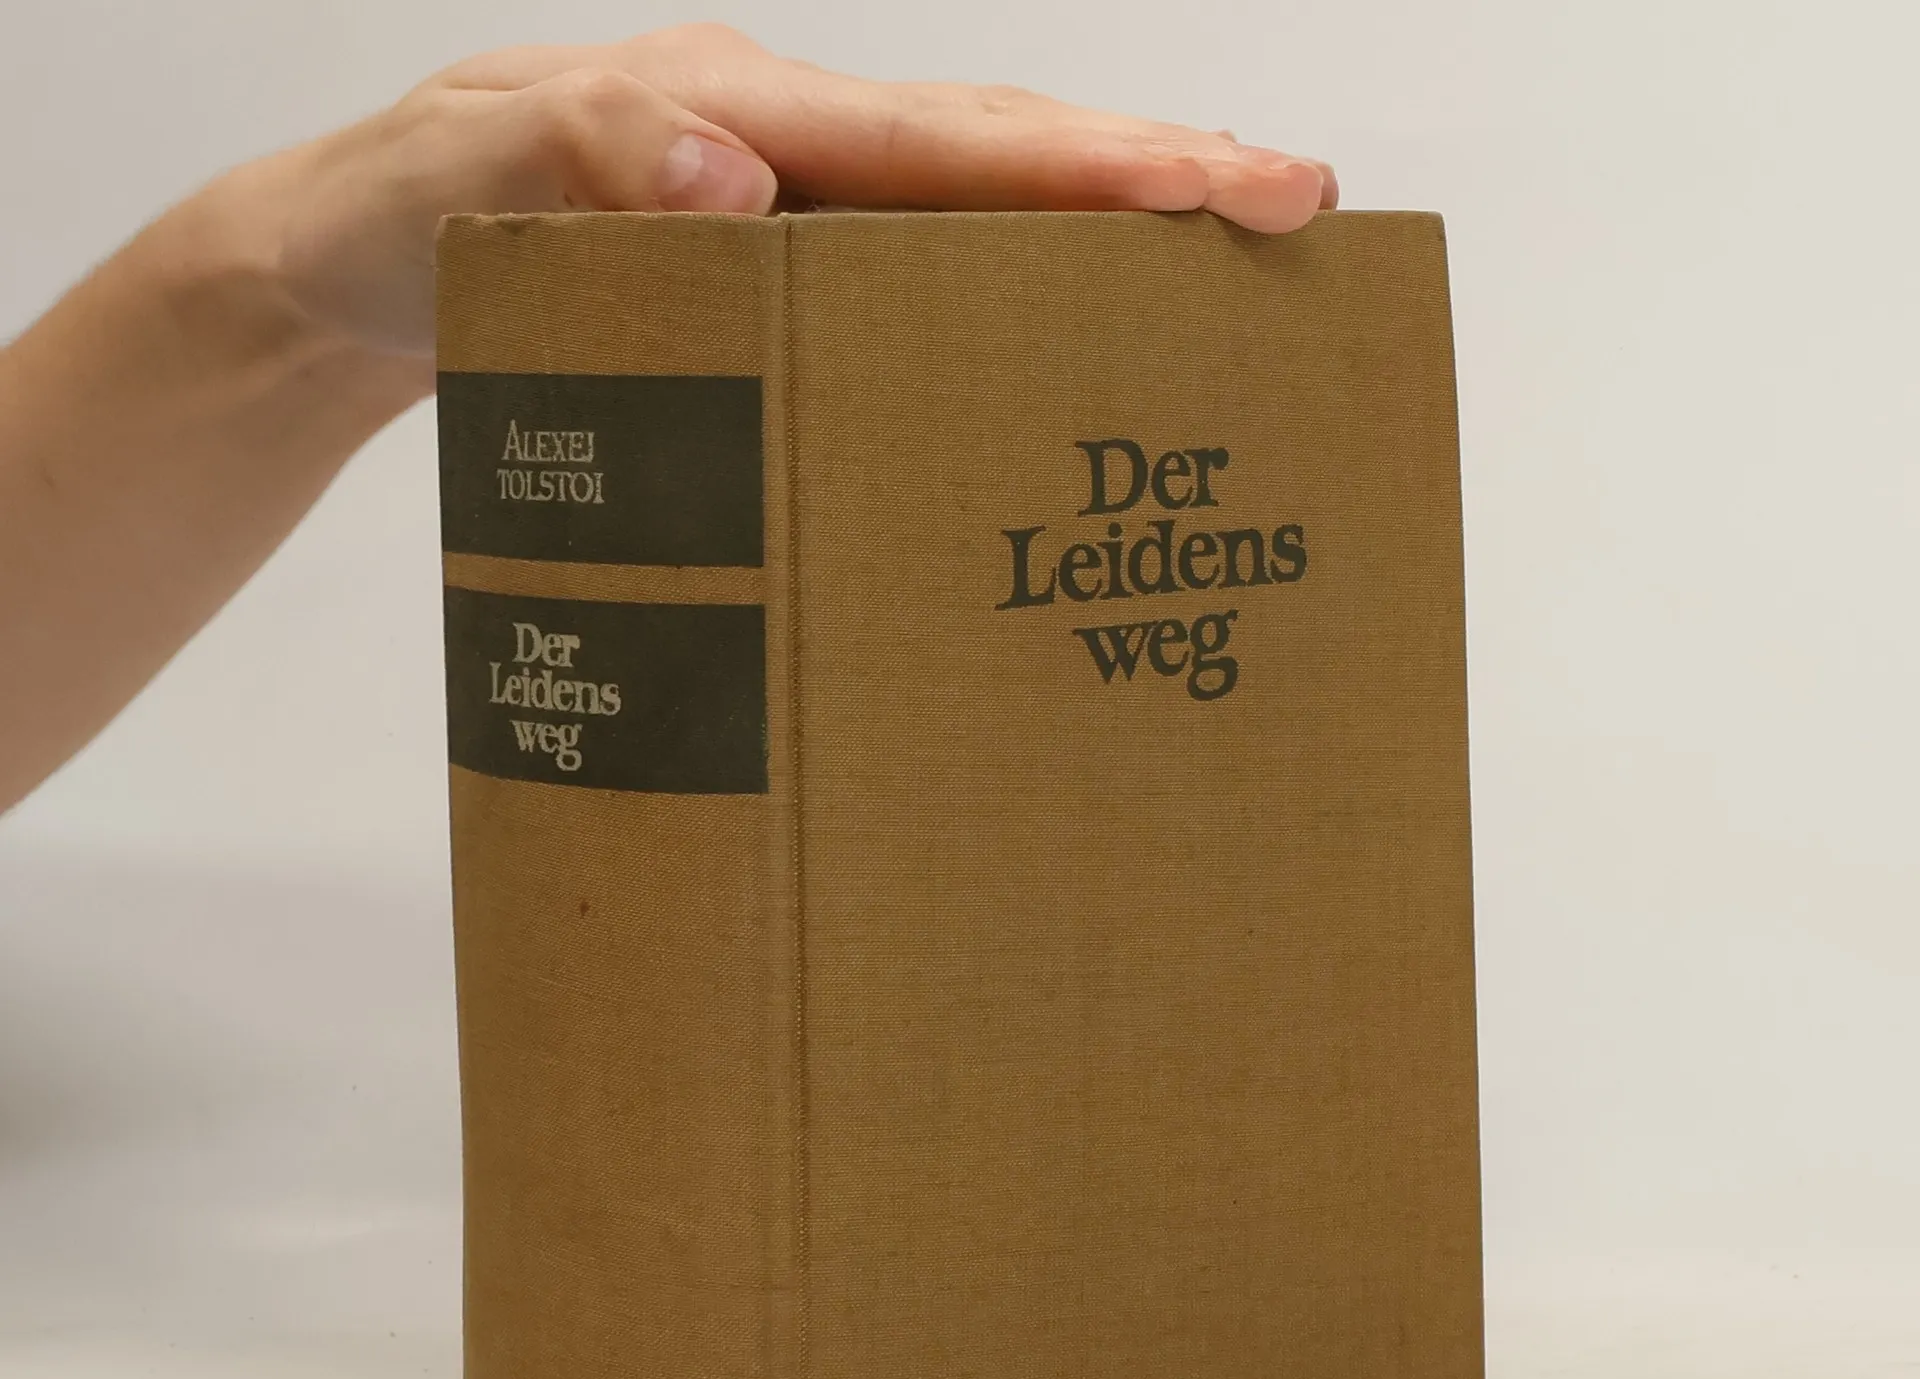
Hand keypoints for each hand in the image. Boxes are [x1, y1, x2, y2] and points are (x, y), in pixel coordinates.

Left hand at [244, 23, 1336, 359]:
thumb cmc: (390, 222)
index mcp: (733, 111)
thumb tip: (731, 176)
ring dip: (1107, 232)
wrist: (341, 276)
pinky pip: (916, 283)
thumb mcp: (448, 175)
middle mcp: (783, 150)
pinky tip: (1068, 342)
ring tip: (1233, 265)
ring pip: (975, 211)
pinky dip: (1012, 297)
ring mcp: (788, 217)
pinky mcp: (774, 287)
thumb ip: (572, 158)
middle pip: (997, 152)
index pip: (939, 135)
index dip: (1083, 163)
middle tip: (1298, 211)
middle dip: (1152, 175)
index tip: (1217, 187)